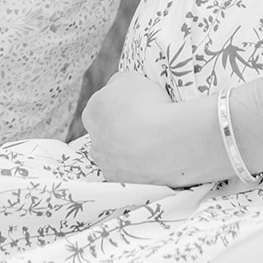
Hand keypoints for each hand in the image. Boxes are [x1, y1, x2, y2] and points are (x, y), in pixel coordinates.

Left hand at [81, 70, 187, 184]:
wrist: (170, 141)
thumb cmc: (149, 105)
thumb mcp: (130, 78)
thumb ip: (117, 84)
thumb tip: (115, 91)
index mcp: (92, 113)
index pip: (100, 108)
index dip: (118, 106)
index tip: (136, 106)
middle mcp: (94, 143)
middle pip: (106, 134)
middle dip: (121, 131)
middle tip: (145, 125)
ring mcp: (109, 167)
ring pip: (117, 157)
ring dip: (130, 151)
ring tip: (154, 143)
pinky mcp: (126, 184)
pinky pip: (131, 174)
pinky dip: (141, 168)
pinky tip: (157, 159)